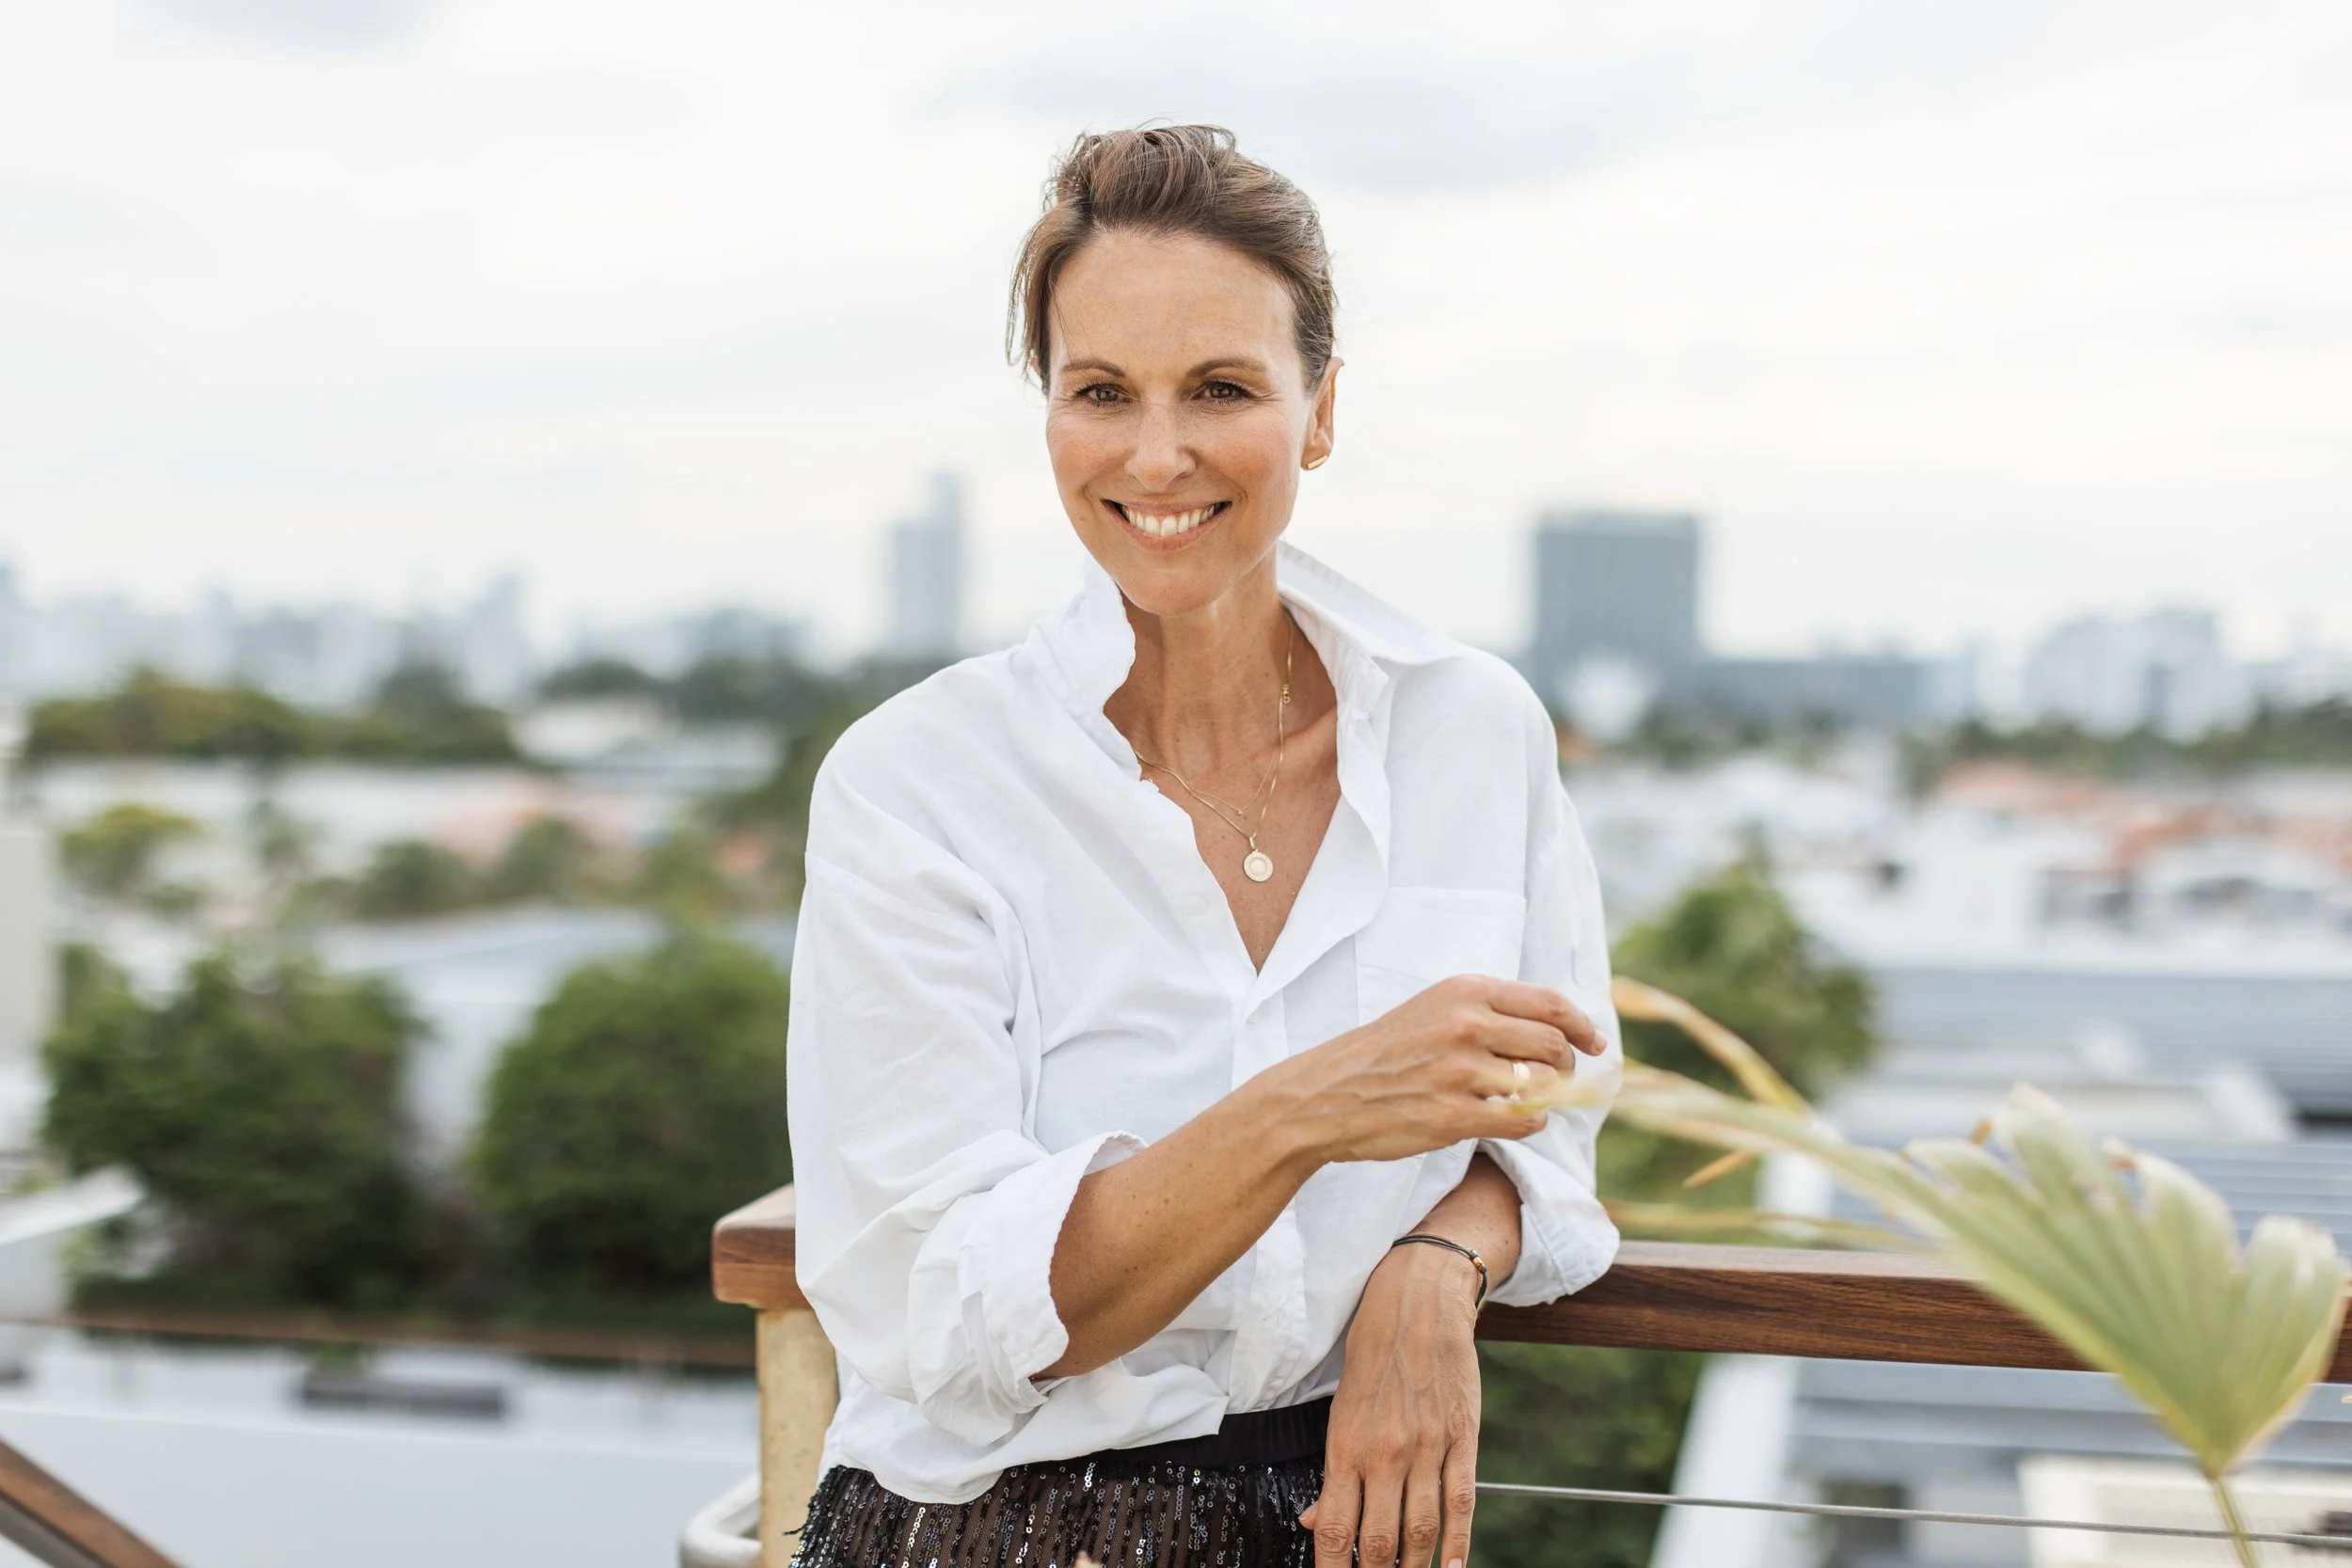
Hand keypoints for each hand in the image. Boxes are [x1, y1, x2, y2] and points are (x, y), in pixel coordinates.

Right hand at [1269, 976, 1606, 1165]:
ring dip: (1548, 1097)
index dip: (1582, 1025)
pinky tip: (1518, 1120)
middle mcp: (1465, 1025)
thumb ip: (1490, 1012)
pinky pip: (1523, 1120)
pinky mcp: (1453, 1115)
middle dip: (1567, 1066)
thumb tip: (1559, 1030)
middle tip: (1558, 1080)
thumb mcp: (1435, 1008)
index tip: (1596, 1043)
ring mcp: (1460, 1071)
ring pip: (1543, 1085)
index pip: (1549, 1003)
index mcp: (1464, 991)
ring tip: (1530, 1100)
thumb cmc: (1388, 1052)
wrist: (1327, 1092)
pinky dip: (1532, 1123)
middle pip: (1554, 1045)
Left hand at [1301, 1241, 1486, 1567]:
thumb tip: (1316, 1521)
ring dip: (1413, 1567)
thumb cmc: (1373, 1350)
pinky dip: (1458, 1543)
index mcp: (1346, 1445)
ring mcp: (1427, 1448)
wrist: (1419, 1301)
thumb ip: (1333, 1471)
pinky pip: (1462, 1503)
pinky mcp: (1463, 1439)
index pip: (1336, 1529)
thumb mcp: (1339, 1407)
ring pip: (1421, 1531)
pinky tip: (1452, 1567)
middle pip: (1379, 1542)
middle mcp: (1386, 1453)